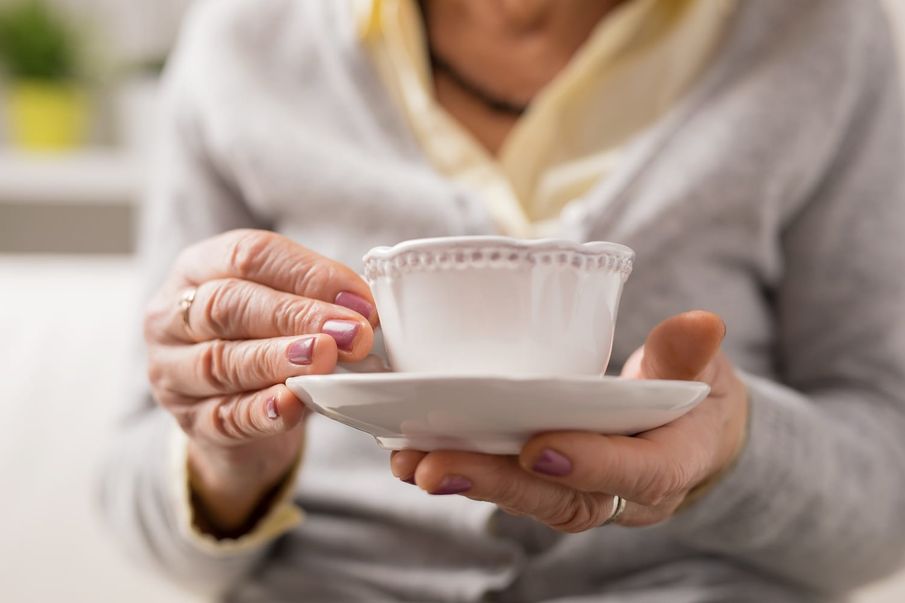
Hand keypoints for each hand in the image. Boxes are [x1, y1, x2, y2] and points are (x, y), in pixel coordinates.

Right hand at [144, 230, 376, 532]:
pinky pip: (223, 417)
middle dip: (295, 315)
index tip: (360, 298)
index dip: (308, 274)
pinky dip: (261, 411)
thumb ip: (317, 299)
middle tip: (349, 332)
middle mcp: (173, 315)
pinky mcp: (187, 422)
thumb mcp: (283, 305)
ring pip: (220, 361)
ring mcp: (172, 371)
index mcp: (199, 267)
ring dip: (279, 359)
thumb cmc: (263, 339)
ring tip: (325, 359)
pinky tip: (291, 404)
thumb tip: (364, 308)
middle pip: (227, 304)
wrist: (236, 408)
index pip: (248, 255)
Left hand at [390, 311, 748, 530]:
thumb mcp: (704, 371)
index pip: (638, 474)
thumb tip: (703, 324)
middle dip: (497, 484)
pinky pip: (507, 483)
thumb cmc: (693, 397)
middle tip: (435, 466)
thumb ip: (689, 354)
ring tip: (410, 462)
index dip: (590, 464)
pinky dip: (462, 469)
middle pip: (562, 501)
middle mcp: (621, 493)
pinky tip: (412, 454)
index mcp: (669, 465)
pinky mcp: (547, 481)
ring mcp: (581, 491)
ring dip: (466, 480)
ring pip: (525, 498)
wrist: (687, 436)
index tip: (538, 446)